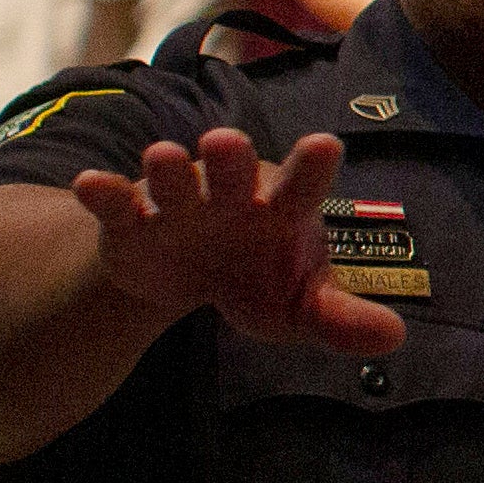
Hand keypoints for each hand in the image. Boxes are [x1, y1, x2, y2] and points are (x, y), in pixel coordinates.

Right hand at [68, 129, 403, 355]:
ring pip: (173, 180)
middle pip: (233, 172)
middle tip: (227, 143)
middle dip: (229, 160)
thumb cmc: (260, 277)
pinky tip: (89, 184)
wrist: (192, 278)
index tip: (323, 145)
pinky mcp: (131, 223)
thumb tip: (394, 338)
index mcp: (282, 209)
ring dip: (168, 171)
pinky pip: (116, 203)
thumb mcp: (299, 306)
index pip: (303, 186)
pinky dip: (104, 193)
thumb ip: (339, 318)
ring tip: (163, 157)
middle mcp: (231, 195)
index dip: (312, 167)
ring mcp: (180, 204)